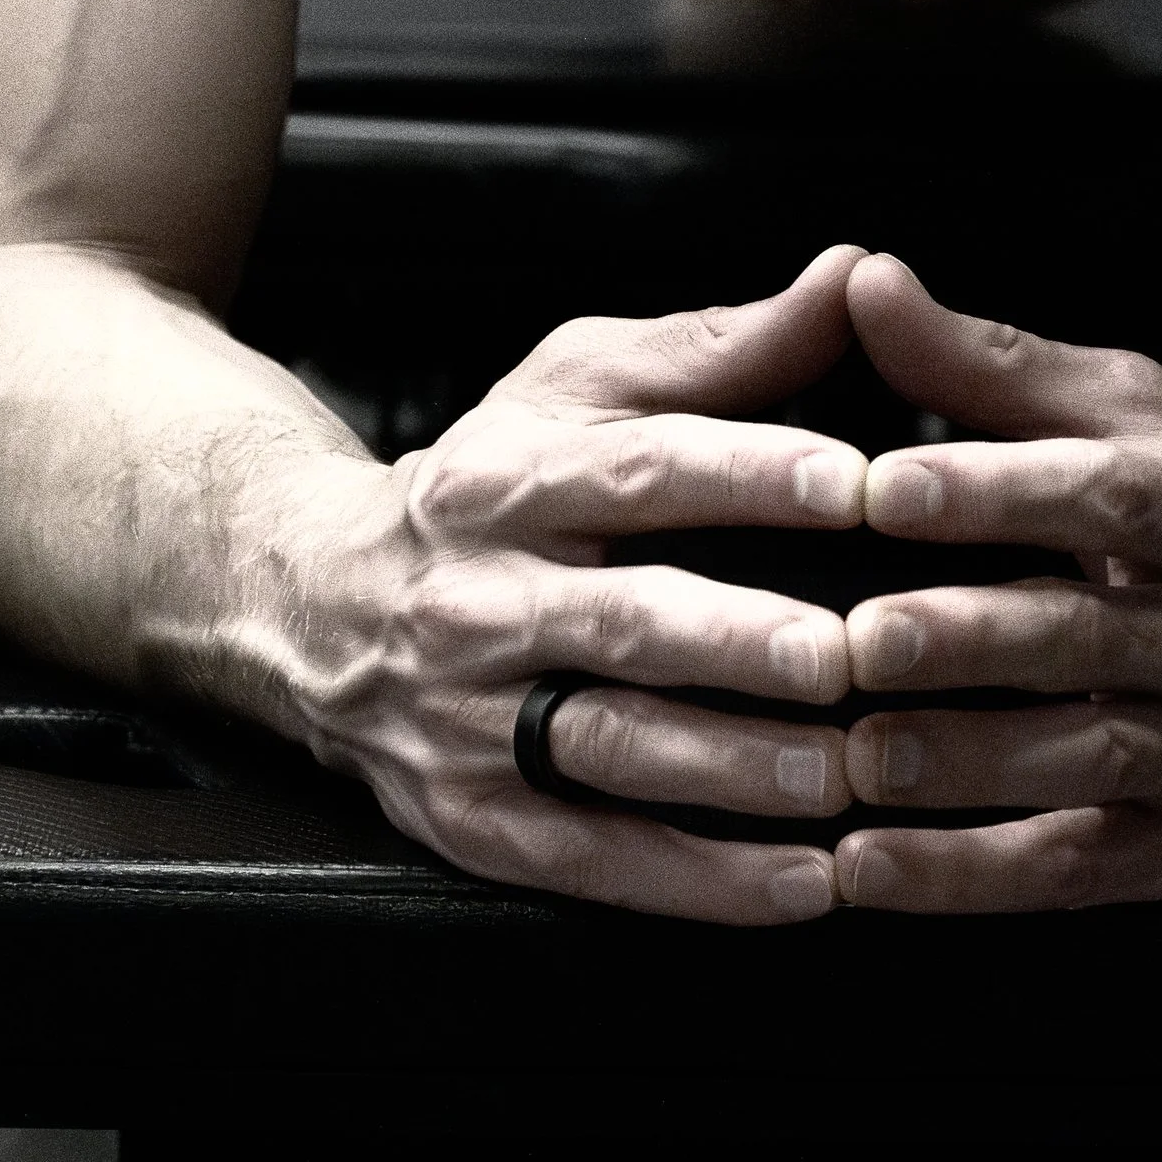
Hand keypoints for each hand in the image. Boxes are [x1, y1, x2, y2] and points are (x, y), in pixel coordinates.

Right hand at [295, 247, 869, 923]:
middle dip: (741, 639)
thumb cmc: (487, 485)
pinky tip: (800, 887)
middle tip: (849, 654)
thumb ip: (721, 346)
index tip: (855, 482)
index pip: (640, 469)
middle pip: (622, 620)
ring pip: (608, 749)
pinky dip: (698, 883)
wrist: (306, 600)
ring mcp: (466, 718)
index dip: (750, 471)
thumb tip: (852, 274)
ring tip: (842, 775)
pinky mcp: (468, 818)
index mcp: (511, 477)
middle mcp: (480, 598)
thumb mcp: (576, 389)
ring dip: (733, 770)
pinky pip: (591, 859)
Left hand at [830, 256, 1161, 911]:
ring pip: (1088, 761)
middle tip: (858, 639)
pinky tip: (868, 868)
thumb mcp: (1129, 415)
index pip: (1105, 496)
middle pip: (1091, 638)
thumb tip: (862, 281)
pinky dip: (969, 878)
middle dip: (970, 642)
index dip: (996, 492)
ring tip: (852, 759)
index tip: (885, 489)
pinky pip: (1075, 870)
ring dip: (964, 766)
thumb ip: (988, 362)